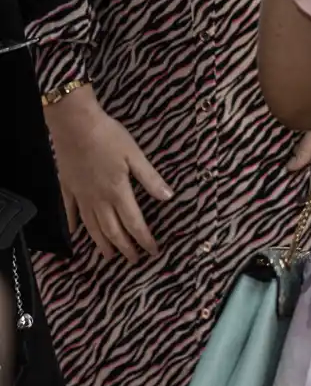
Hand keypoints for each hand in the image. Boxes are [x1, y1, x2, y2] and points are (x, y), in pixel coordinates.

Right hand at [44, 85, 173, 263]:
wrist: (75, 125)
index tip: (153, 252)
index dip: (144, 239)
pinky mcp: (67, 187)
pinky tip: (75, 233)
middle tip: (133, 260)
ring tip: (108, 256)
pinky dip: (73, 225)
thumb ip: (151, 179)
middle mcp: (98, 199)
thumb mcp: (136, 155)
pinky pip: (70, 211)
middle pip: (112, 230)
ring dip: (101, 243)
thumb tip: (169, 198)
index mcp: (118, 192)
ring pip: (91, 226)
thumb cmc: (109, 137)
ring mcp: (80, 195)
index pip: (134, 223)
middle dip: (124, 247)